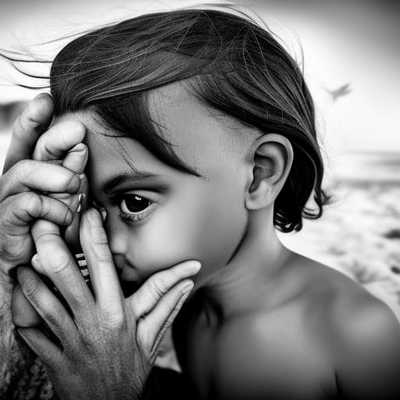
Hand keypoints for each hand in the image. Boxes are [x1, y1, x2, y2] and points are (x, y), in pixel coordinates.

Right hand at [0, 93, 87, 325]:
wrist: (34, 289)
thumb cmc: (56, 244)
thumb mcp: (69, 208)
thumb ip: (72, 181)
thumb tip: (83, 148)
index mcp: (30, 180)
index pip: (29, 144)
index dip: (35, 121)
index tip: (49, 99)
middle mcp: (14, 187)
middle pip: (27, 152)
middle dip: (49, 138)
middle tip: (75, 129)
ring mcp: (6, 207)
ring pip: (22, 174)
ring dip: (51, 175)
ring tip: (73, 183)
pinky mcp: (4, 231)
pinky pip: (22, 207)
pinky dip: (44, 208)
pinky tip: (61, 215)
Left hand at [16, 208, 200, 399]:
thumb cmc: (131, 370)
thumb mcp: (152, 337)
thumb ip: (168, 304)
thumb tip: (189, 278)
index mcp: (118, 313)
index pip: (105, 266)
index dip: (95, 236)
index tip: (88, 213)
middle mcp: (92, 321)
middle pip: (67, 278)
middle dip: (52, 247)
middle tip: (42, 222)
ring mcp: (69, 340)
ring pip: (42, 302)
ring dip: (30, 278)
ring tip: (23, 258)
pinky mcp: (52, 357)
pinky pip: (29, 333)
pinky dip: (21, 314)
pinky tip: (18, 295)